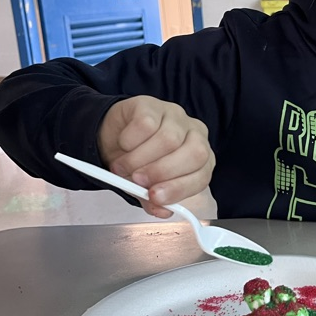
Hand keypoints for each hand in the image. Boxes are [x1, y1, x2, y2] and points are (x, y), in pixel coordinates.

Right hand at [98, 96, 214, 218]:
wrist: (113, 137)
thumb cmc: (137, 163)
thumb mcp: (146, 187)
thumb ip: (155, 200)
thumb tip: (162, 210)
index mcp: (200, 159)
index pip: (202, 175)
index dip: (179, 188)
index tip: (155, 197)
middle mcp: (194, 134)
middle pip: (193, 154)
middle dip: (162, 172)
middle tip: (137, 181)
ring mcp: (175, 116)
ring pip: (168, 140)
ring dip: (139, 159)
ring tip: (122, 168)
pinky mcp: (153, 104)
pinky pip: (145, 124)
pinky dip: (130, 141)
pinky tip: (124, 145)